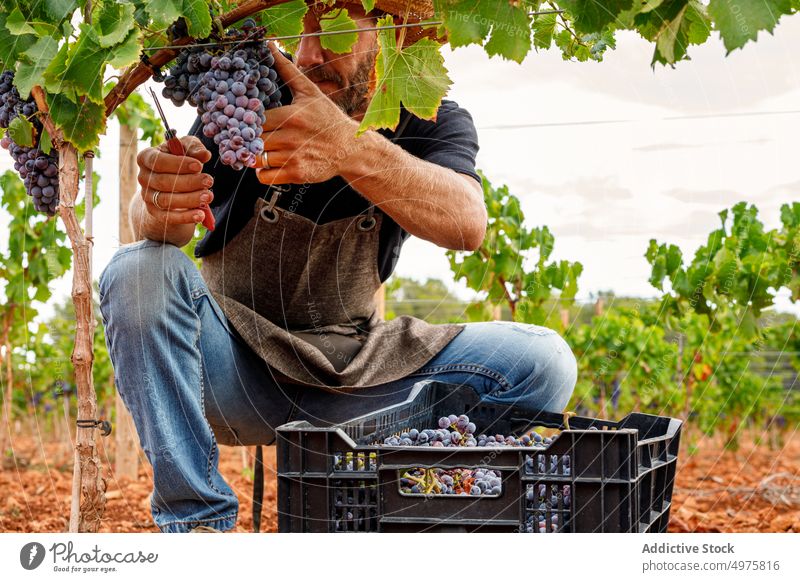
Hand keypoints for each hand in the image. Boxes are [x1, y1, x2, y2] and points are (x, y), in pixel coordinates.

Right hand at [137, 135, 213, 225]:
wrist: (172, 182)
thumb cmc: (180, 159)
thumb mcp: (187, 148)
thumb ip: (194, 148)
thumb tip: (204, 155)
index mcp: (147, 157)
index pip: (158, 161)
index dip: (179, 164)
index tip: (199, 166)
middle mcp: (143, 177)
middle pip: (164, 182)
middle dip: (189, 182)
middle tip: (209, 181)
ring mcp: (147, 196)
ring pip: (167, 200)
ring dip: (190, 199)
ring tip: (208, 197)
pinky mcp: (154, 212)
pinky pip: (168, 217)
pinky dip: (185, 217)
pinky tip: (200, 215)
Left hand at [254, 42, 360, 185]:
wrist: (350, 148)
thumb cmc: (328, 118)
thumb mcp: (309, 92)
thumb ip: (286, 70)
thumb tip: (269, 47)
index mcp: (290, 115)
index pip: (252, 118)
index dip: (244, 119)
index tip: (241, 120)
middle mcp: (289, 137)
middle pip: (251, 139)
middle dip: (245, 138)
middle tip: (244, 136)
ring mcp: (292, 157)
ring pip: (255, 159)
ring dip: (252, 156)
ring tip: (257, 149)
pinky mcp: (295, 174)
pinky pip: (264, 177)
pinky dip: (261, 172)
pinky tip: (268, 164)